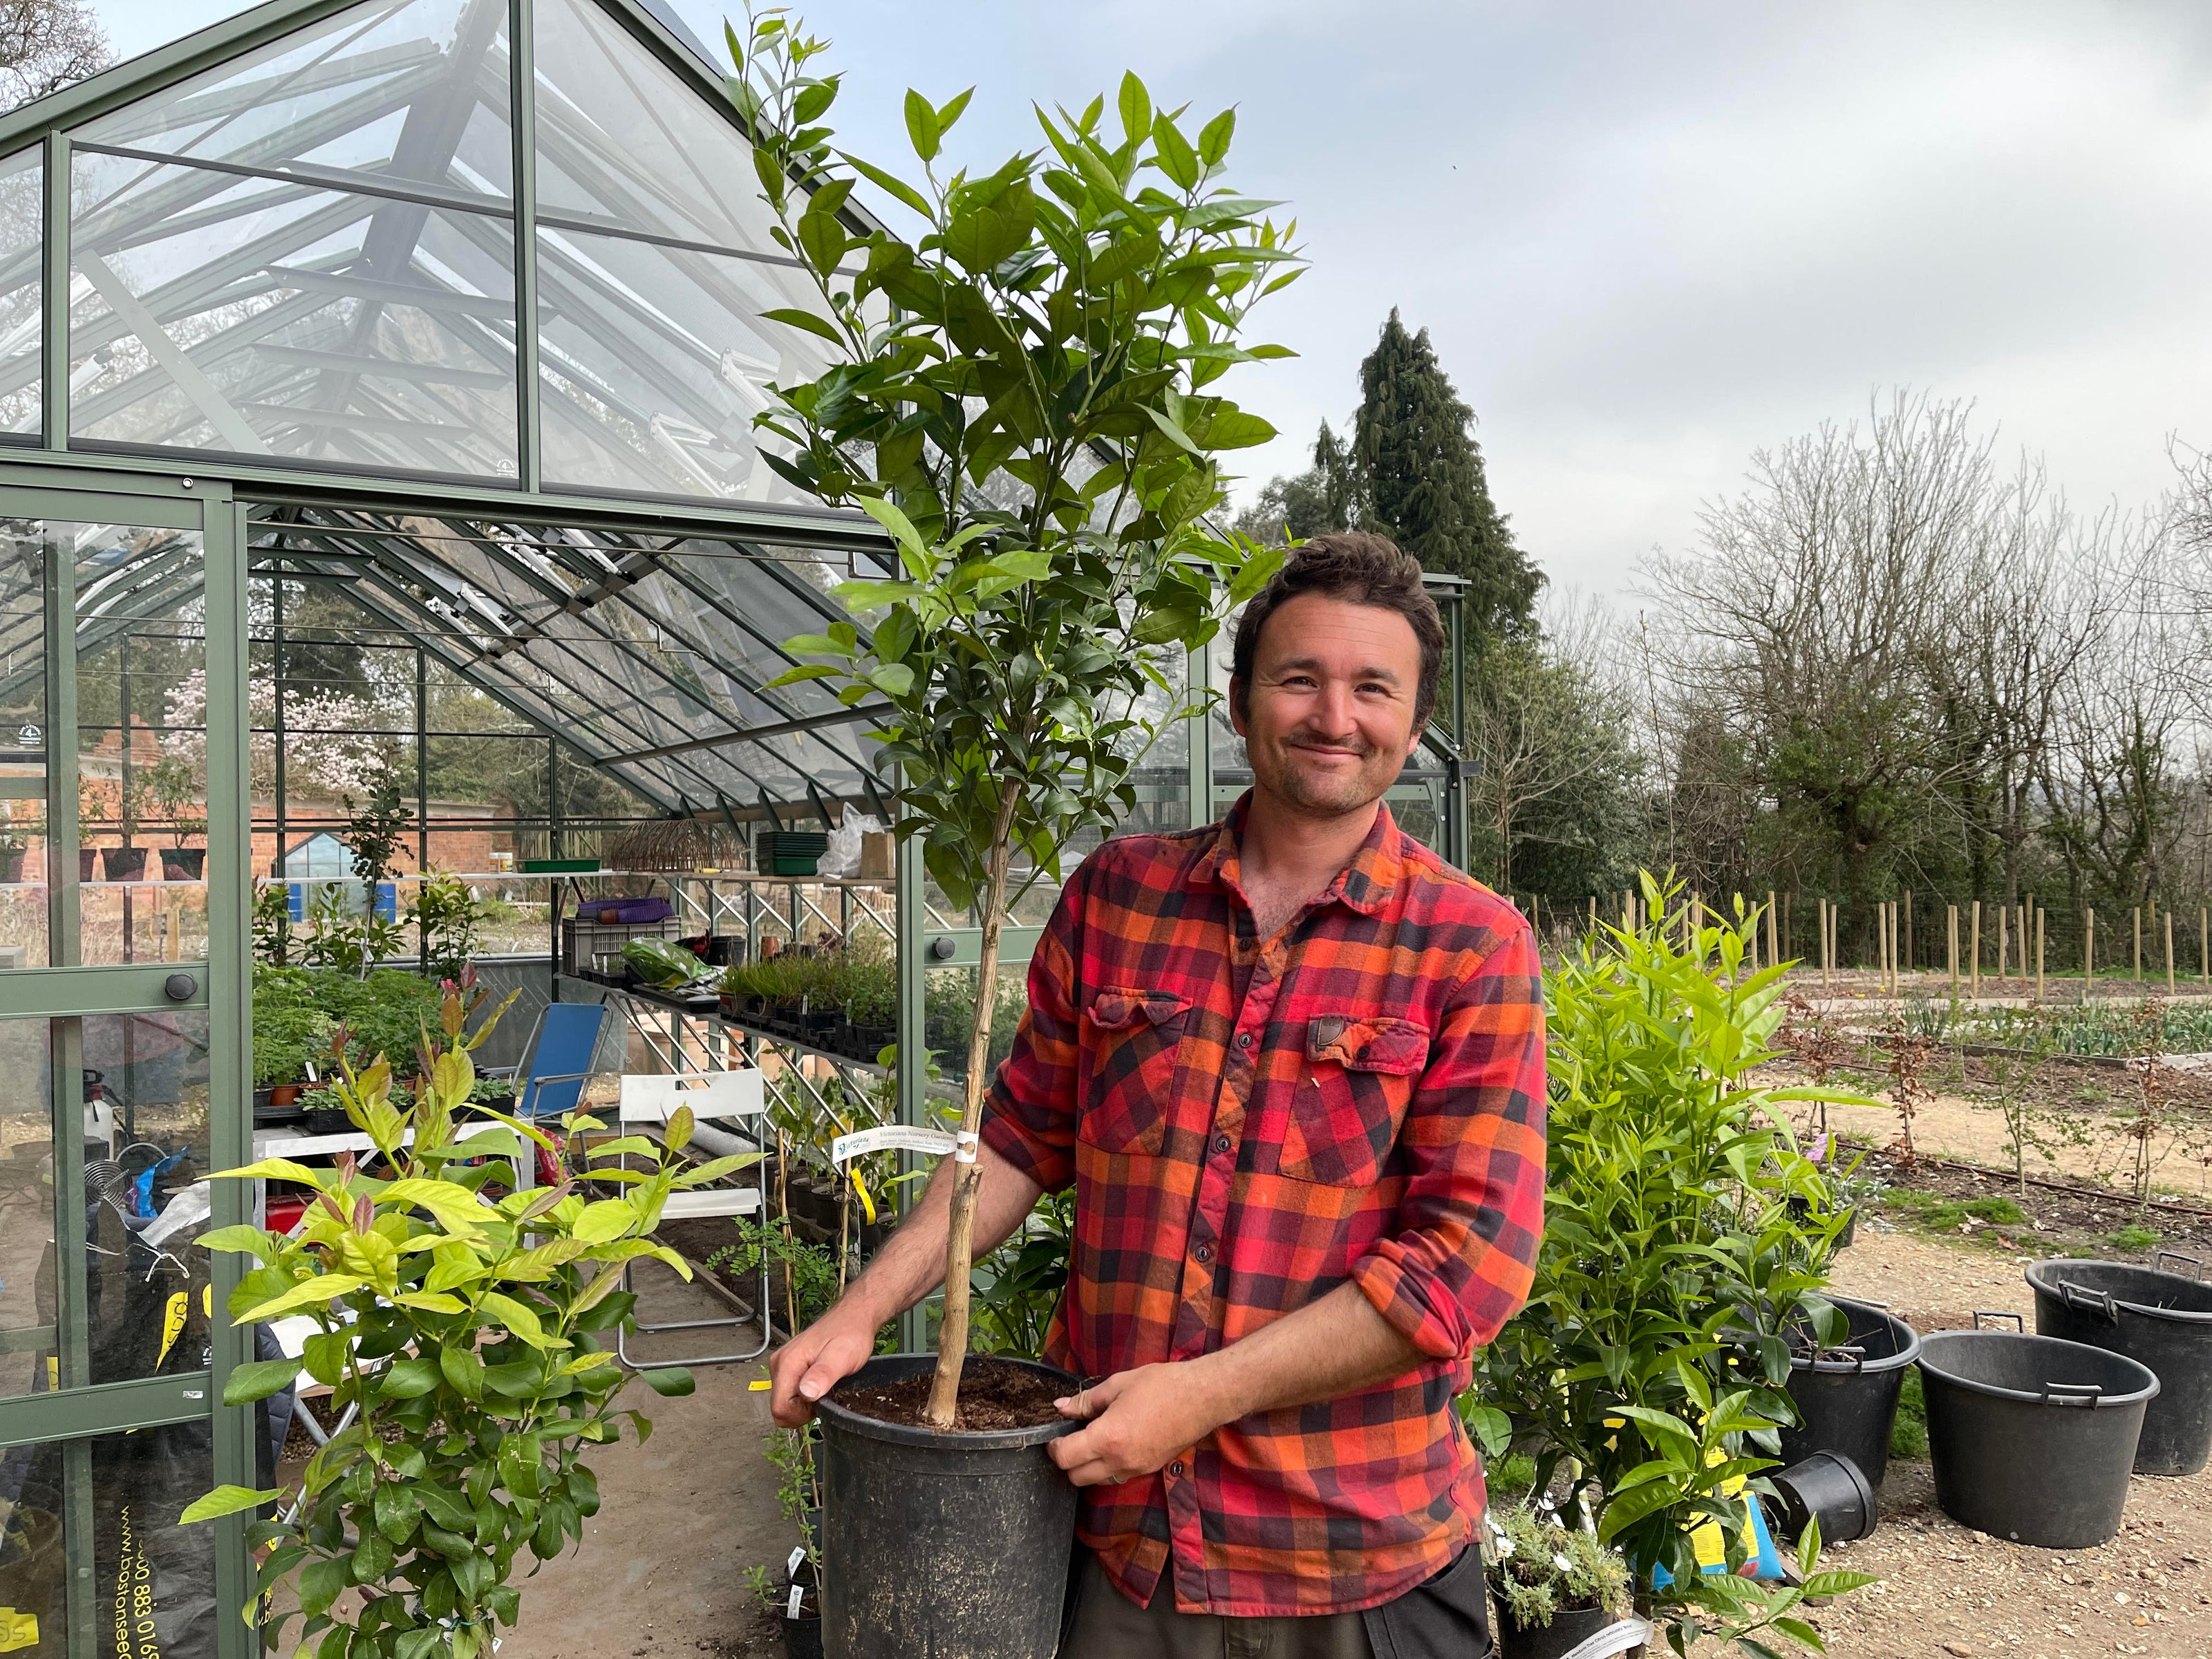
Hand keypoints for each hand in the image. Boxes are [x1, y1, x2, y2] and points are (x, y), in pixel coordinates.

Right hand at [767, 1305, 877, 1426]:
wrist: (853, 1318)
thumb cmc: (850, 1334)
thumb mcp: (842, 1357)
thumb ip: (823, 1375)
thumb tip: (806, 1393)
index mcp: (787, 1363)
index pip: (779, 1408)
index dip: (800, 1415)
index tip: (820, 1402)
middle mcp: (779, 1364)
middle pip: (780, 1407)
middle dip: (802, 1410)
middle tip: (825, 1392)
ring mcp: (783, 1365)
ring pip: (785, 1401)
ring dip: (804, 1403)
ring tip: (824, 1385)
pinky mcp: (789, 1366)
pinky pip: (790, 1392)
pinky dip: (805, 1396)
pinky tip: (820, 1383)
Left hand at [1047, 1363, 1225, 1487]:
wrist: (1202, 1397)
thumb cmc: (1161, 1385)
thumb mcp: (1119, 1384)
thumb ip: (1087, 1400)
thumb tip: (1061, 1406)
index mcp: (1108, 1437)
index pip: (1066, 1458)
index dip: (1053, 1448)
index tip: (1055, 1436)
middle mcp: (1119, 1461)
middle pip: (1077, 1478)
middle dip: (1067, 1461)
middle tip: (1070, 1439)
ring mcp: (1136, 1469)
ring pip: (1097, 1481)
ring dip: (1088, 1467)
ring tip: (1092, 1442)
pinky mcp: (1149, 1470)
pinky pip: (1117, 1477)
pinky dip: (1108, 1468)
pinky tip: (1114, 1445)